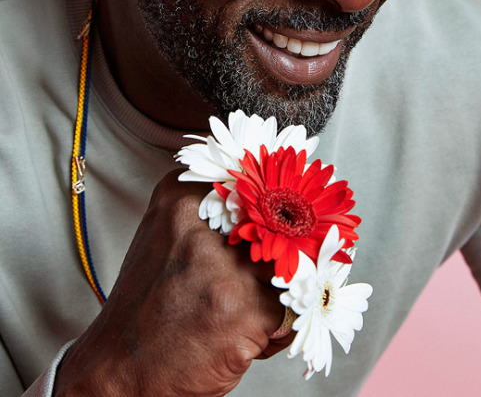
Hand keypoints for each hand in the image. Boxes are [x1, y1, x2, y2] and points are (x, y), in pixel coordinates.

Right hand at [54, 170, 291, 395]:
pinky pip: (286, 310)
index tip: (277, 222)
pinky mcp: (244, 309)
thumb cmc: (147, 306)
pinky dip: (270, 330)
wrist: (121, 369)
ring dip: (272, 296)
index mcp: (180, 199)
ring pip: (285, 268)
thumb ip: (210, 212)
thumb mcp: (167, 236)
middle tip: (243, 283)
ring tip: (234, 314)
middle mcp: (201, 227)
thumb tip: (269, 200)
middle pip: (274, 226)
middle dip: (272, 258)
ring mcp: (223, 266)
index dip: (270, 209)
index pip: (253, 184)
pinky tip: (236, 336)